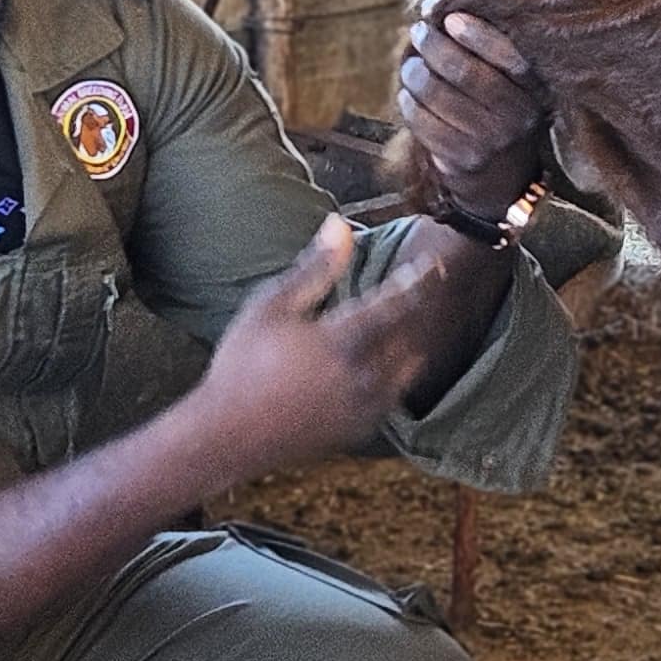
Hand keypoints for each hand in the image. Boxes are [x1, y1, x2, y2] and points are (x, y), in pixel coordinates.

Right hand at [177, 218, 441, 480]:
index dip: (419, 281)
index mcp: (343, 340)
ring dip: (413, 340)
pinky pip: (395, 395)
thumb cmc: (242, 364)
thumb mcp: (271, 307)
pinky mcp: (362, 429)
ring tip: (408, 321)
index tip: (433, 264)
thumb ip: (314, 268)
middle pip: (412, 335)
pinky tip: (387, 360)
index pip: (398, 303)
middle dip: (420, 310)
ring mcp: (367, 407)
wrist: (228, 436)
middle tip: (424, 290)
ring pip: (410, 366)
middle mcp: (365, 376)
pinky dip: (398, 373)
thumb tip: (340, 224)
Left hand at [399, 10, 548, 220]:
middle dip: (434, 46)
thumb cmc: (501, 119)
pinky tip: (408, 96)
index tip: (450, 18)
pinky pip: (422, 121)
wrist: (503, 184)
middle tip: (419, 31)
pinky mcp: (462, 160)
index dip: (475, 34)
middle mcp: (515, 117)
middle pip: (463, 72)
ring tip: (411, 65)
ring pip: (436, 95)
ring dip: (414, 73)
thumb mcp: (514, 91)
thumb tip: (446, 15)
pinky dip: (408, 103)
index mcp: (533, 92)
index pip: (506, 56)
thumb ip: (492, 58)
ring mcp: (488, 141)